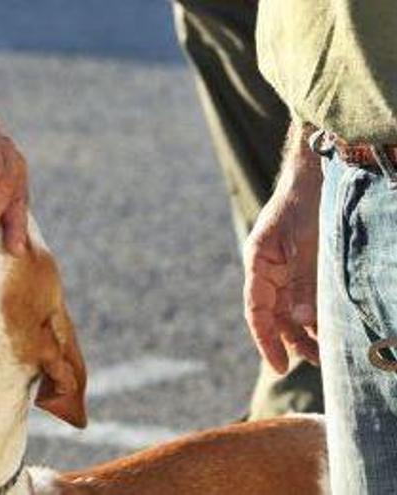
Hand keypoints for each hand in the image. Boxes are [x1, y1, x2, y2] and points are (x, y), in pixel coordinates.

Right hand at [243, 129, 321, 372]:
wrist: (320, 170)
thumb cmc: (307, 202)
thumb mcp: (306, 243)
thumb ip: (303, 282)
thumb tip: (304, 324)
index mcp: (259, 263)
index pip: (257, 311)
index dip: (266, 340)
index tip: (280, 366)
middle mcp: (268, 270)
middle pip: (274, 316)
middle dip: (291, 342)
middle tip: (314, 365)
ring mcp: (285, 268)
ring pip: (291, 310)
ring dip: (305, 332)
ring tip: (326, 353)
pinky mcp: (303, 264)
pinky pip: (305, 297)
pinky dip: (315, 314)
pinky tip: (330, 327)